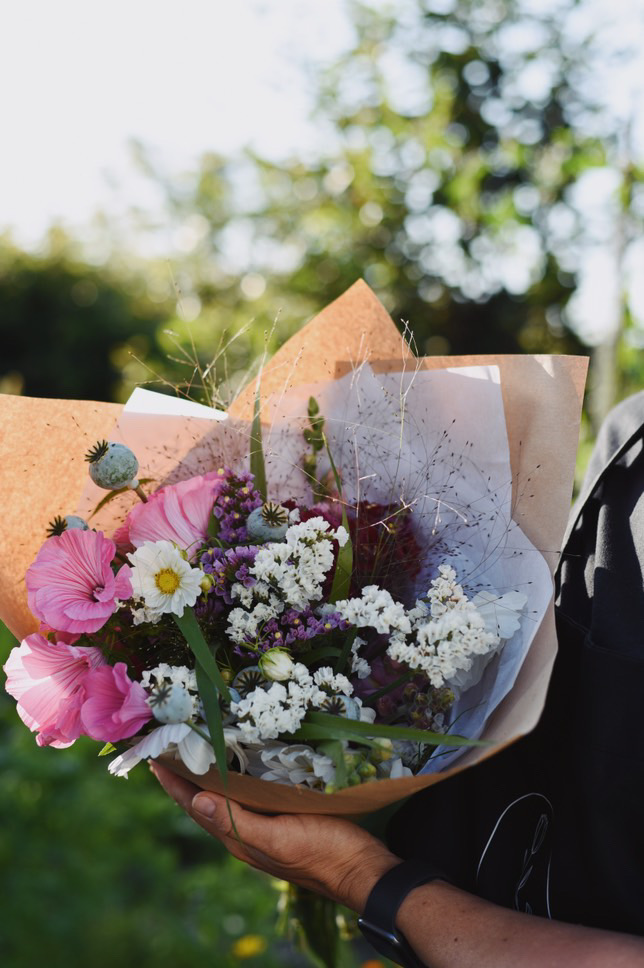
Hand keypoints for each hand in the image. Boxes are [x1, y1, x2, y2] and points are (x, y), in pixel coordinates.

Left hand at [150, 761, 398, 911]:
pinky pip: (248, 797)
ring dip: (206, 777)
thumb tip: (195, 801)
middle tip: (167, 746)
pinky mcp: (283, 819)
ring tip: (192, 752)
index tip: (153, 756)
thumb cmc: (324, 853)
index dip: (173, 783)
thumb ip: (238, 823)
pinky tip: (238, 767)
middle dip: (184, 777)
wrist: (364, 870)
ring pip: (225, 799)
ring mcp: (265, 828)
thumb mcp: (280, 838)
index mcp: (239, 839)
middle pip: (205, 802)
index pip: (196, 806)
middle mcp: (246, 835)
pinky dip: (234, 781)